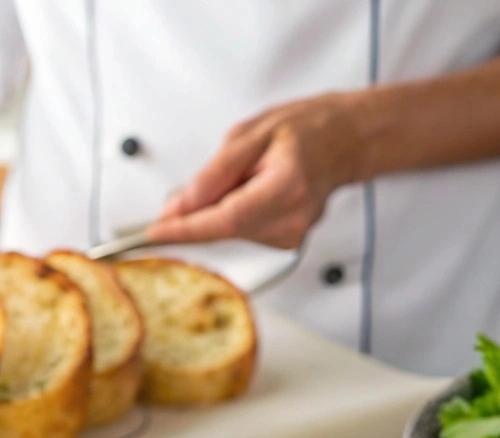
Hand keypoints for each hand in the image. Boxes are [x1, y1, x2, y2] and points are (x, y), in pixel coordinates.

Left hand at [147, 93, 364, 248]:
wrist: (344, 142)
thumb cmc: (305, 131)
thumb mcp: (251, 135)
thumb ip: (214, 174)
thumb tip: (181, 205)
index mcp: (286, 187)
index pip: (225, 220)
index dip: (186, 229)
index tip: (154, 233)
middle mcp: (292, 219)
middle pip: (224, 230)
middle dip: (194, 218)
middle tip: (180, 200)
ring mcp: (292, 236)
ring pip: (231, 234)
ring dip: (216, 214)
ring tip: (237, 182)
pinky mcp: (287, 245)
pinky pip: (244, 235)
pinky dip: (232, 219)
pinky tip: (247, 196)